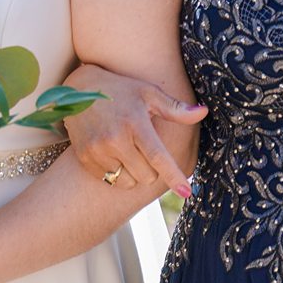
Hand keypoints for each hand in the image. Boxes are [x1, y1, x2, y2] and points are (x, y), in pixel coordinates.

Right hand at [62, 64, 201, 197]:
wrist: (78, 88)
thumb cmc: (120, 90)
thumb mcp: (148, 93)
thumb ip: (175, 108)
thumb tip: (203, 112)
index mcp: (135, 123)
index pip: (158, 157)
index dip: (174, 177)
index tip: (186, 193)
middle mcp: (115, 139)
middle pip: (146, 175)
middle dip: (150, 169)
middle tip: (143, 149)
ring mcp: (97, 150)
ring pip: (127, 182)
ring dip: (132, 173)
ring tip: (126, 151)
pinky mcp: (85, 157)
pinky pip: (108, 179)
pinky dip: (114, 172)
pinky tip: (110, 152)